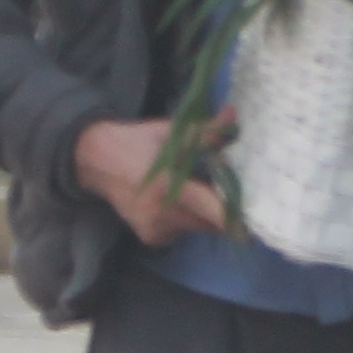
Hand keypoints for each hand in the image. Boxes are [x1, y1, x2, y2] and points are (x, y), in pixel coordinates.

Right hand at [73, 114, 230, 246]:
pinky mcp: (150, 238)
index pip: (212, 209)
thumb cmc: (136, 142)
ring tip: (196, 191)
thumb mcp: (170, 132)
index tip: (257, 224)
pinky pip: (181, 233)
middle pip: (209, 223)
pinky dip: (187, 220)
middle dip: (223, 211)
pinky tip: (175, 202)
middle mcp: (161, 213)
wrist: (95, 160)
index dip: (236, 218)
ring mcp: (154, 229)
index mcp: (168, 186)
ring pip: (197, 229)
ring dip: (205, 215)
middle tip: (230, 193)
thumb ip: (206, 131)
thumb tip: (234, 115)